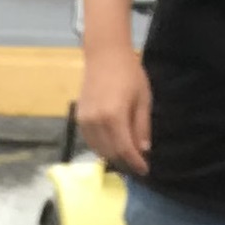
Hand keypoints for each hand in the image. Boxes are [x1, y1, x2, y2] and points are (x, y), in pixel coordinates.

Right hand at [77, 44, 150, 176]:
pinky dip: (102, 147)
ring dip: (113, 156)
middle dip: (125, 161)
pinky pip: (90, 141)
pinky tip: (112, 144)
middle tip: (137, 163)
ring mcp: (85, 121)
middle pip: (111, 153)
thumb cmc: (129, 73)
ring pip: (98, 150)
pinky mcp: (79, 118)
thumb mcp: (143, 99)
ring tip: (126, 155)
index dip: (136, 162)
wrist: (105, 55)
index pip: (125, 149)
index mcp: (114, 116)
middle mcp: (96, 122)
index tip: (145, 170)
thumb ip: (141, 126)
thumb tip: (143, 150)